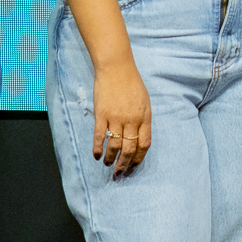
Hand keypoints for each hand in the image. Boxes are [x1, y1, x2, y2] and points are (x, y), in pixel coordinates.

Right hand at [92, 58, 152, 175]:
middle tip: (119, 173)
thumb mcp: (144, 101)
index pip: (144, 144)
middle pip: (129, 149)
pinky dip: (97, 148)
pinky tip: (96, 155)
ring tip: (107, 164)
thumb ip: (143, 119)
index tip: (134, 165)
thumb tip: (139, 137)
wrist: (116, 68)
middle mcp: (132, 120)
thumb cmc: (131, 83)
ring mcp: (116, 117)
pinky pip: (99, 136)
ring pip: (114, 145)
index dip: (138, 158)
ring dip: (111, 158)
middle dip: (124, 164)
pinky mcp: (101, 114)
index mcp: (144, 117)